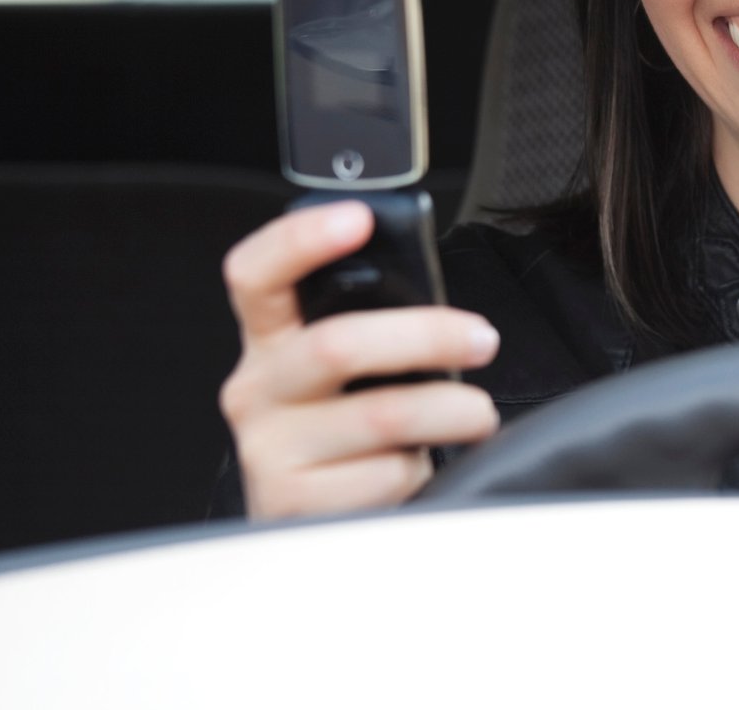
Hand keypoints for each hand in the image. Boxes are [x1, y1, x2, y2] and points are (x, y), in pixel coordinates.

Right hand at [218, 200, 502, 519]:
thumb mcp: (345, 372)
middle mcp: (257, 391)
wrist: (312, 519)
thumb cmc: (345, 428)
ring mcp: (268, 451)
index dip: (300, 241)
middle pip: (336, 344)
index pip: (257, 275)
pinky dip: (422, 472)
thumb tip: (437, 309)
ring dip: (451, 410)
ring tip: (478, 415)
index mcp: (269, 340)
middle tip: (481, 340)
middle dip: (427, 336)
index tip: (358, 219)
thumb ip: (369, 328)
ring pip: (380, 416)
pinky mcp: (294, 506)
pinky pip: (383, 476)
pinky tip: (423, 470)